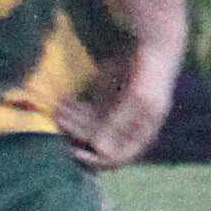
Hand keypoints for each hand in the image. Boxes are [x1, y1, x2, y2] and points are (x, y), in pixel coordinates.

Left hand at [55, 44, 180, 171]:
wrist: (153, 51)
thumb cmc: (149, 75)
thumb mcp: (138, 99)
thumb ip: (119, 123)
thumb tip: (99, 149)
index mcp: (142, 134)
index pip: (116, 158)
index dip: (94, 160)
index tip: (74, 151)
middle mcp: (128, 130)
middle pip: (97, 142)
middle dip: (76, 132)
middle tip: (59, 119)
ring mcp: (115, 118)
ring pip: (88, 129)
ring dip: (72, 121)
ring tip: (57, 110)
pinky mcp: (106, 105)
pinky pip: (86, 115)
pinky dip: (74, 111)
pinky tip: (63, 102)